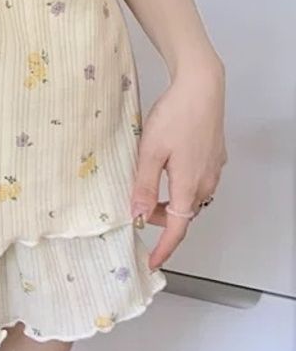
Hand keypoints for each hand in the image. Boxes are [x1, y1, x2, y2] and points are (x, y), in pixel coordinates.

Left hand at [131, 61, 226, 269]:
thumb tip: (139, 216)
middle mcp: (206, 183)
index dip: (163, 248)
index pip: (177, 230)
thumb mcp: (151, 151)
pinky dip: (179, 185)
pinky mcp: (214, 157)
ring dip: (170, 201)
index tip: (151, 262)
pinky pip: (197, 181)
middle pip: (183, 214)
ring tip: (146, 186)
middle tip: (137, 209)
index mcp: (189, 186)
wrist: (201, 88)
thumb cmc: (175, 116)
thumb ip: (145, 185)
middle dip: (162, 219)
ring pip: (190, 197)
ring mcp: (213, 170)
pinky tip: (164, 167)